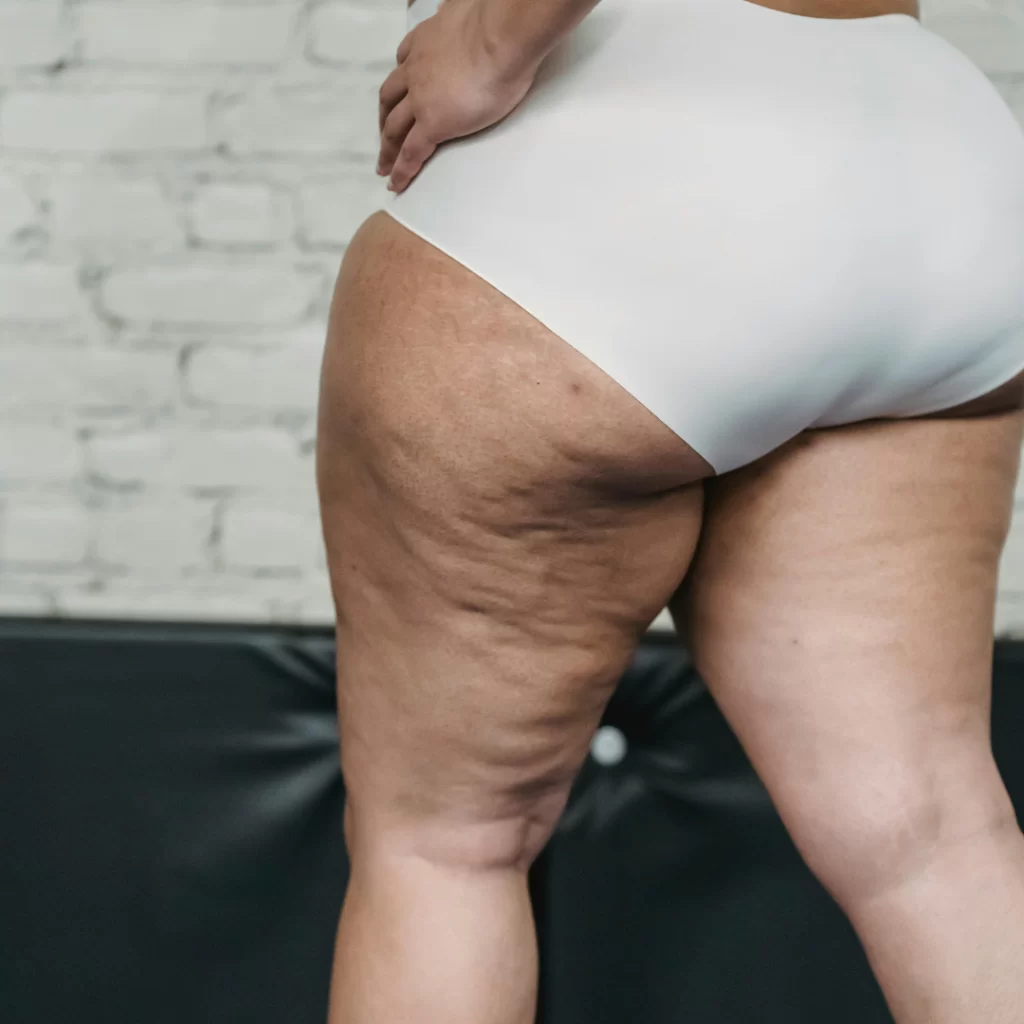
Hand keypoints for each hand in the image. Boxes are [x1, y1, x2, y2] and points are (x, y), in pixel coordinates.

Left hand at [377, 0, 542, 193]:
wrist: (501, 35)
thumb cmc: (499, 22)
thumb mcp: (473, 11)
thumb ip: (465, 15)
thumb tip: (471, 10)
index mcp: (426, 40)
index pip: (405, 60)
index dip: (400, 80)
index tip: (398, 94)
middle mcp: (416, 68)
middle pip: (390, 97)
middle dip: (385, 118)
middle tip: (384, 135)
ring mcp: (420, 98)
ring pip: (393, 127)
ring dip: (386, 147)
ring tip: (384, 166)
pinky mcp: (432, 123)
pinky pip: (411, 152)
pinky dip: (400, 170)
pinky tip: (396, 183)